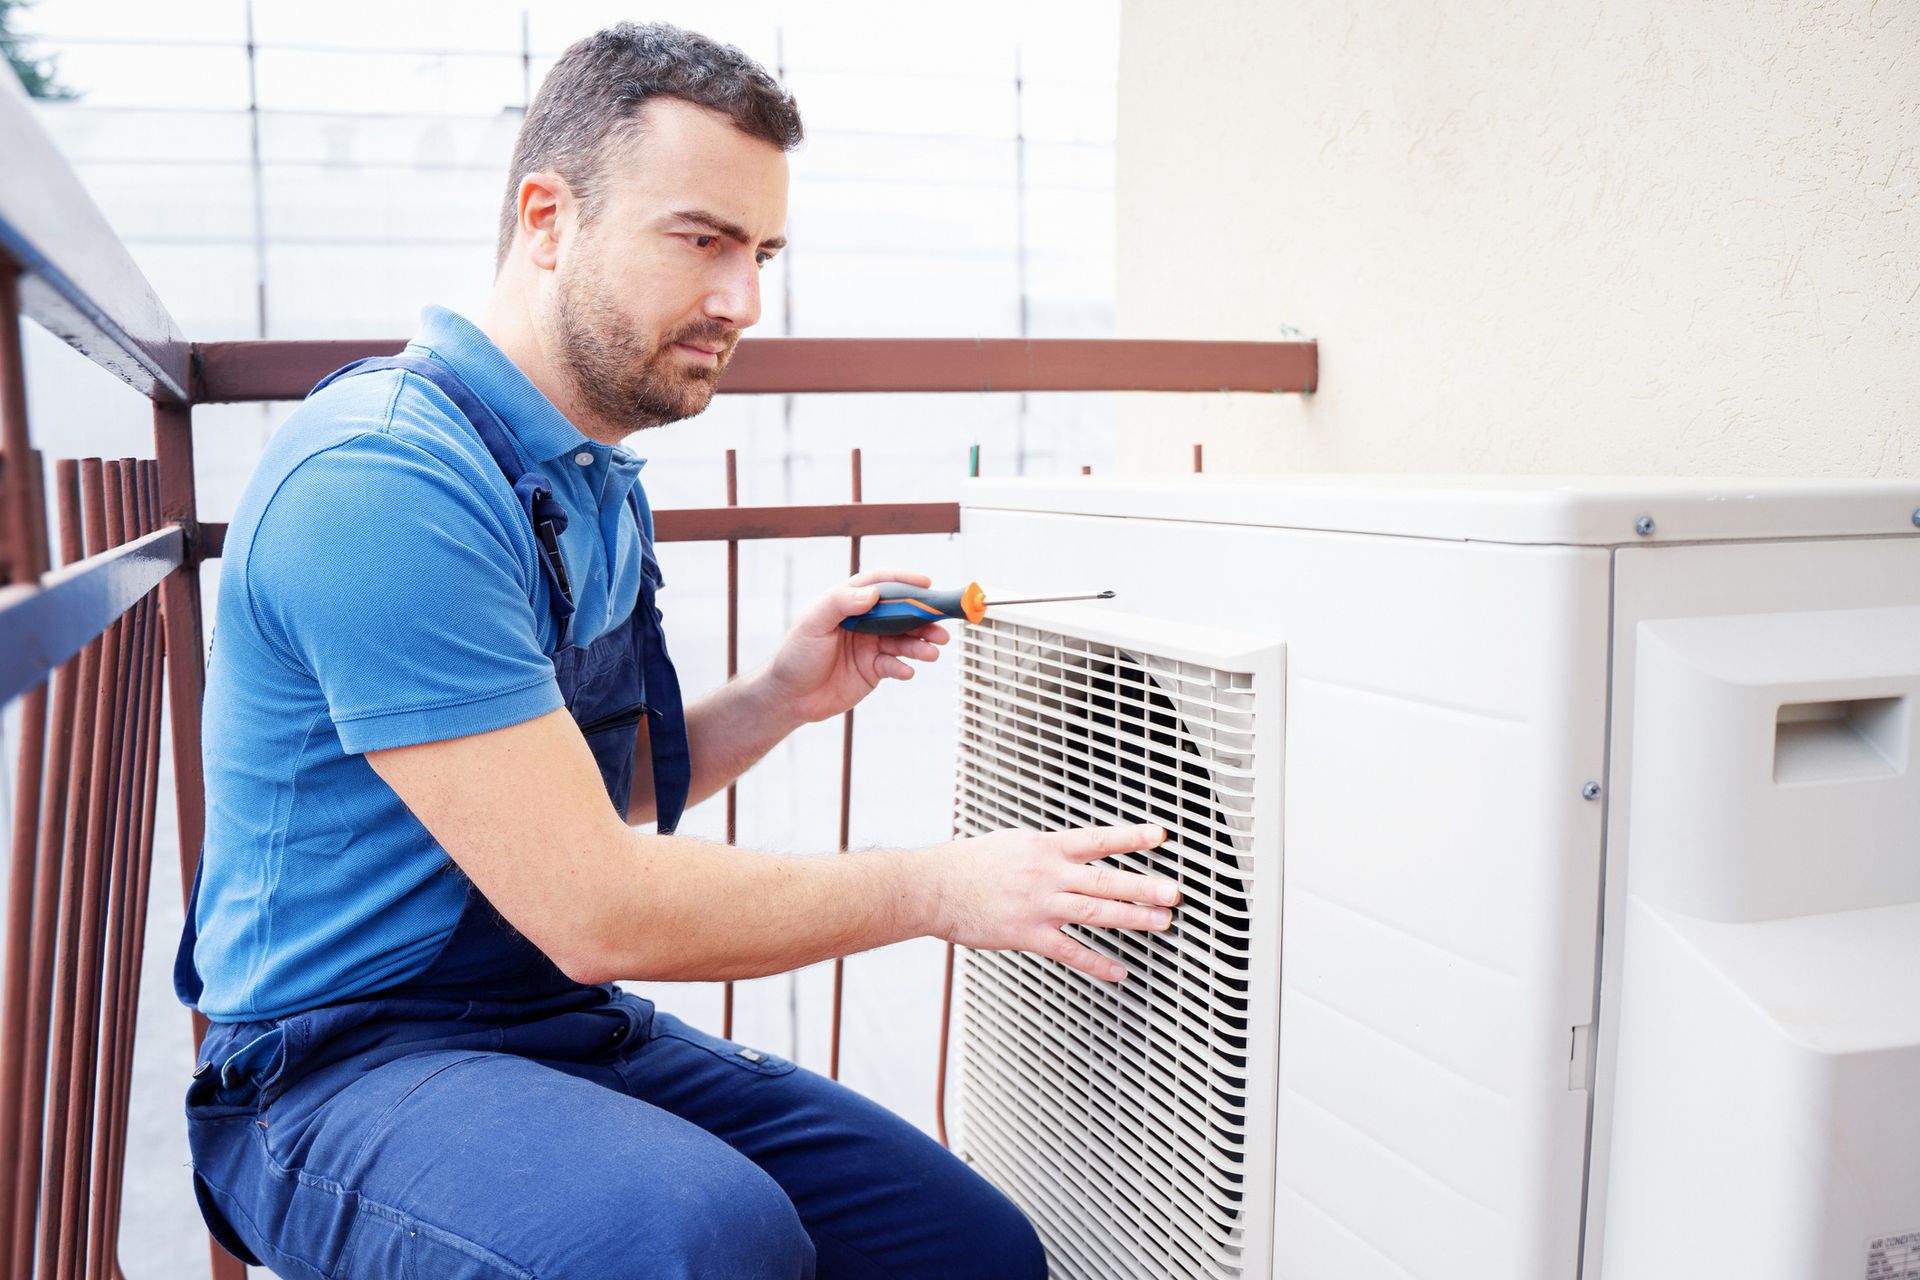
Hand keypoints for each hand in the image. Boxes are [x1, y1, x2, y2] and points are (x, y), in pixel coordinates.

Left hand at [757, 569, 949, 724]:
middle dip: (924, 618)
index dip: (904, 582)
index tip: (926, 585)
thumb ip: (840, 604)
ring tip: (932, 652)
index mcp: (847, 603)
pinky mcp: (873, 670)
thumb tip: (872, 593)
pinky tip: (906, 672)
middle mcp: (863, 622)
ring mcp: (870, 646)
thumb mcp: (812, 624)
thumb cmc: (795, 655)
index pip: (880, 584)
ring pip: (904, 640)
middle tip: (940, 626)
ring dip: (920, 645)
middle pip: (901, 613)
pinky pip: (895, 665)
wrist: (789, 698)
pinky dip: (904, 667)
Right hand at [920, 823, 1180, 981]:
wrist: (933, 888)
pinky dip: (1097, 963)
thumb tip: (1075, 853)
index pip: (1098, 839)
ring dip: (1133, 919)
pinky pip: (1070, 951)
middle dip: (1144, 886)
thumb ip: (1048, 851)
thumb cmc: (969, 864)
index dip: (1132, 837)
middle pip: (1106, 880)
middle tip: (1175, 893)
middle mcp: (1047, 874)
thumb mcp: (1014, 842)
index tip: (1161, 836)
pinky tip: (1119, 971)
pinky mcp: (1028, 934)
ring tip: (1162, 923)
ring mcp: (1040, 906)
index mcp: (1045, 847)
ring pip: (1096, 913)